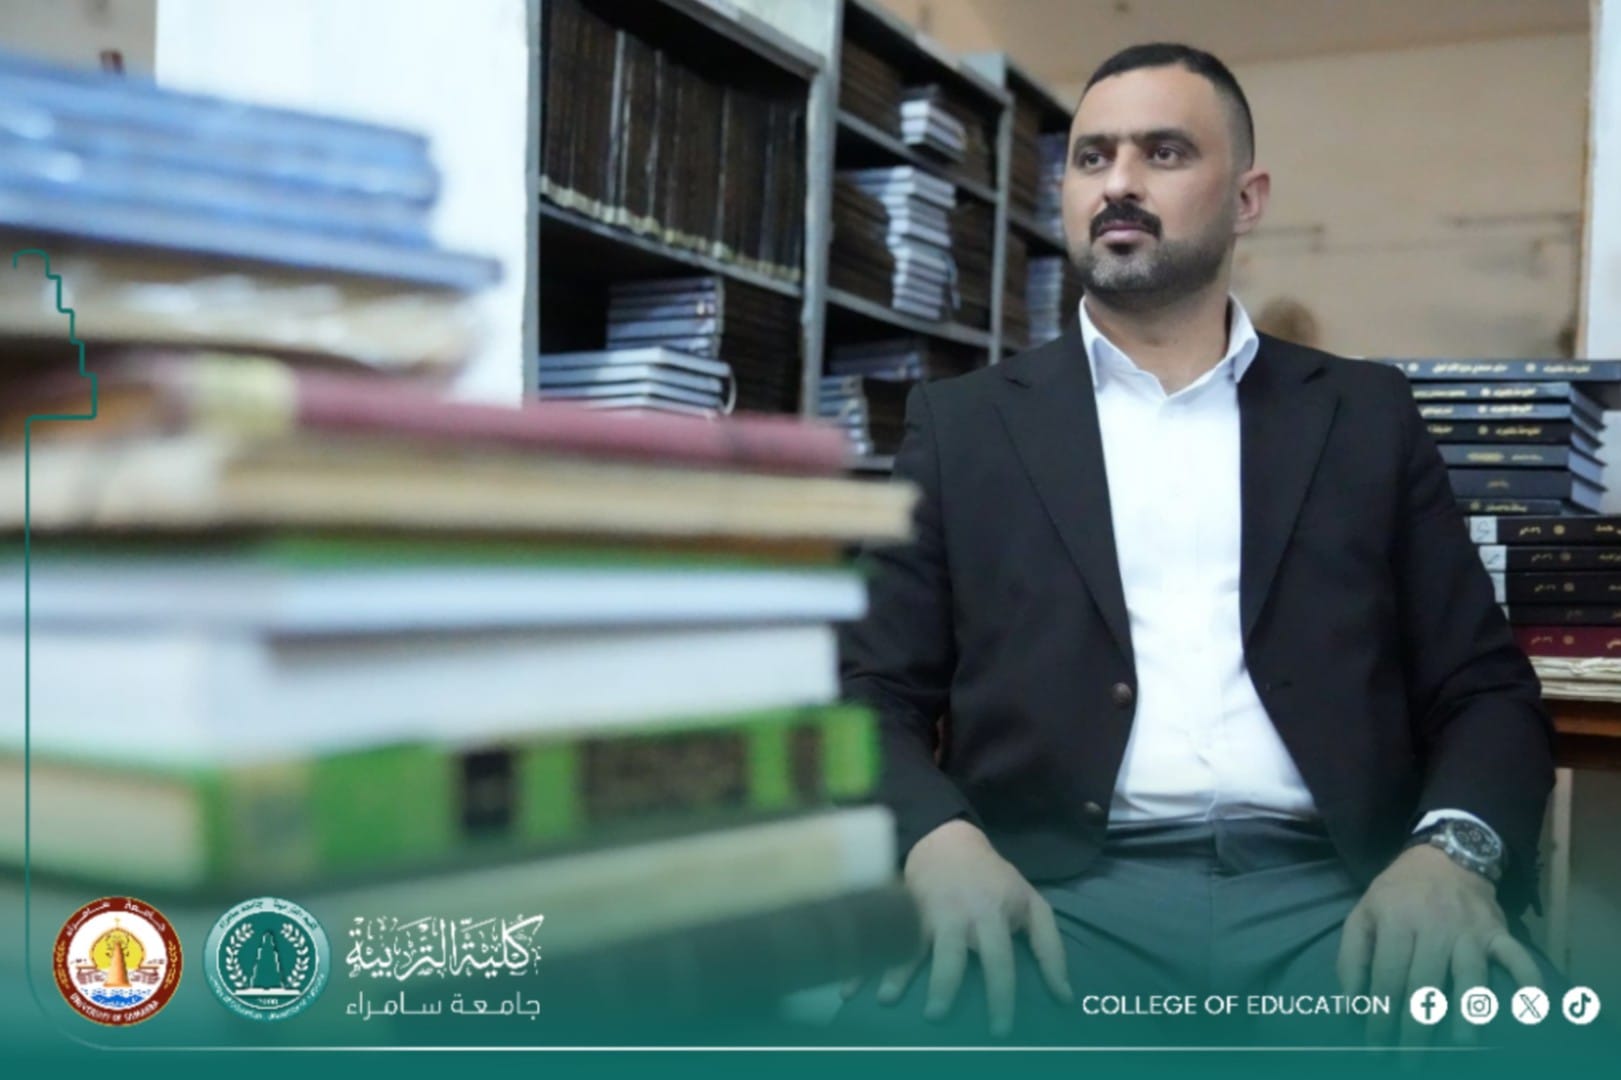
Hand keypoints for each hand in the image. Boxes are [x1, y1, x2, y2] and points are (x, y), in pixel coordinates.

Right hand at [840, 818, 1072, 1036]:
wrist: (947, 840)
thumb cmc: (996, 881)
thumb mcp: (1032, 906)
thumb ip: (1050, 950)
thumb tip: (1064, 998)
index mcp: (991, 917)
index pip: (1000, 962)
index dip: (1001, 997)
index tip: (1000, 1030)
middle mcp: (957, 916)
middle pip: (951, 955)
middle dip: (944, 984)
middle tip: (937, 1015)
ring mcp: (924, 912)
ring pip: (911, 945)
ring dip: (897, 973)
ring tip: (887, 999)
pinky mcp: (900, 910)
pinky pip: (883, 939)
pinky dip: (863, 963)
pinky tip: (850, 988)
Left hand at [1336, 845, 1541, 1046]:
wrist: (1444, 857)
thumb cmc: (1398, 893)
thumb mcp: (1363, 914)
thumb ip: (1352, 957)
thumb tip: (1351, 1004)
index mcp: (1396, 921)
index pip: (1388, 977)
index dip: (1381, 1015)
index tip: (1375, 1046)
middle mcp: (1434, 927)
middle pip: (1425, 984)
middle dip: (1417, 1027)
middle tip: (1410, 1061)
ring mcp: (1470, 930)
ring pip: (1469, 975)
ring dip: (1467, 1011)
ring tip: (1462, 1044)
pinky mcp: (1498, 931)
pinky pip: (1516, 956)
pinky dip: (1528, 978)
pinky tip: (1532, 1003)